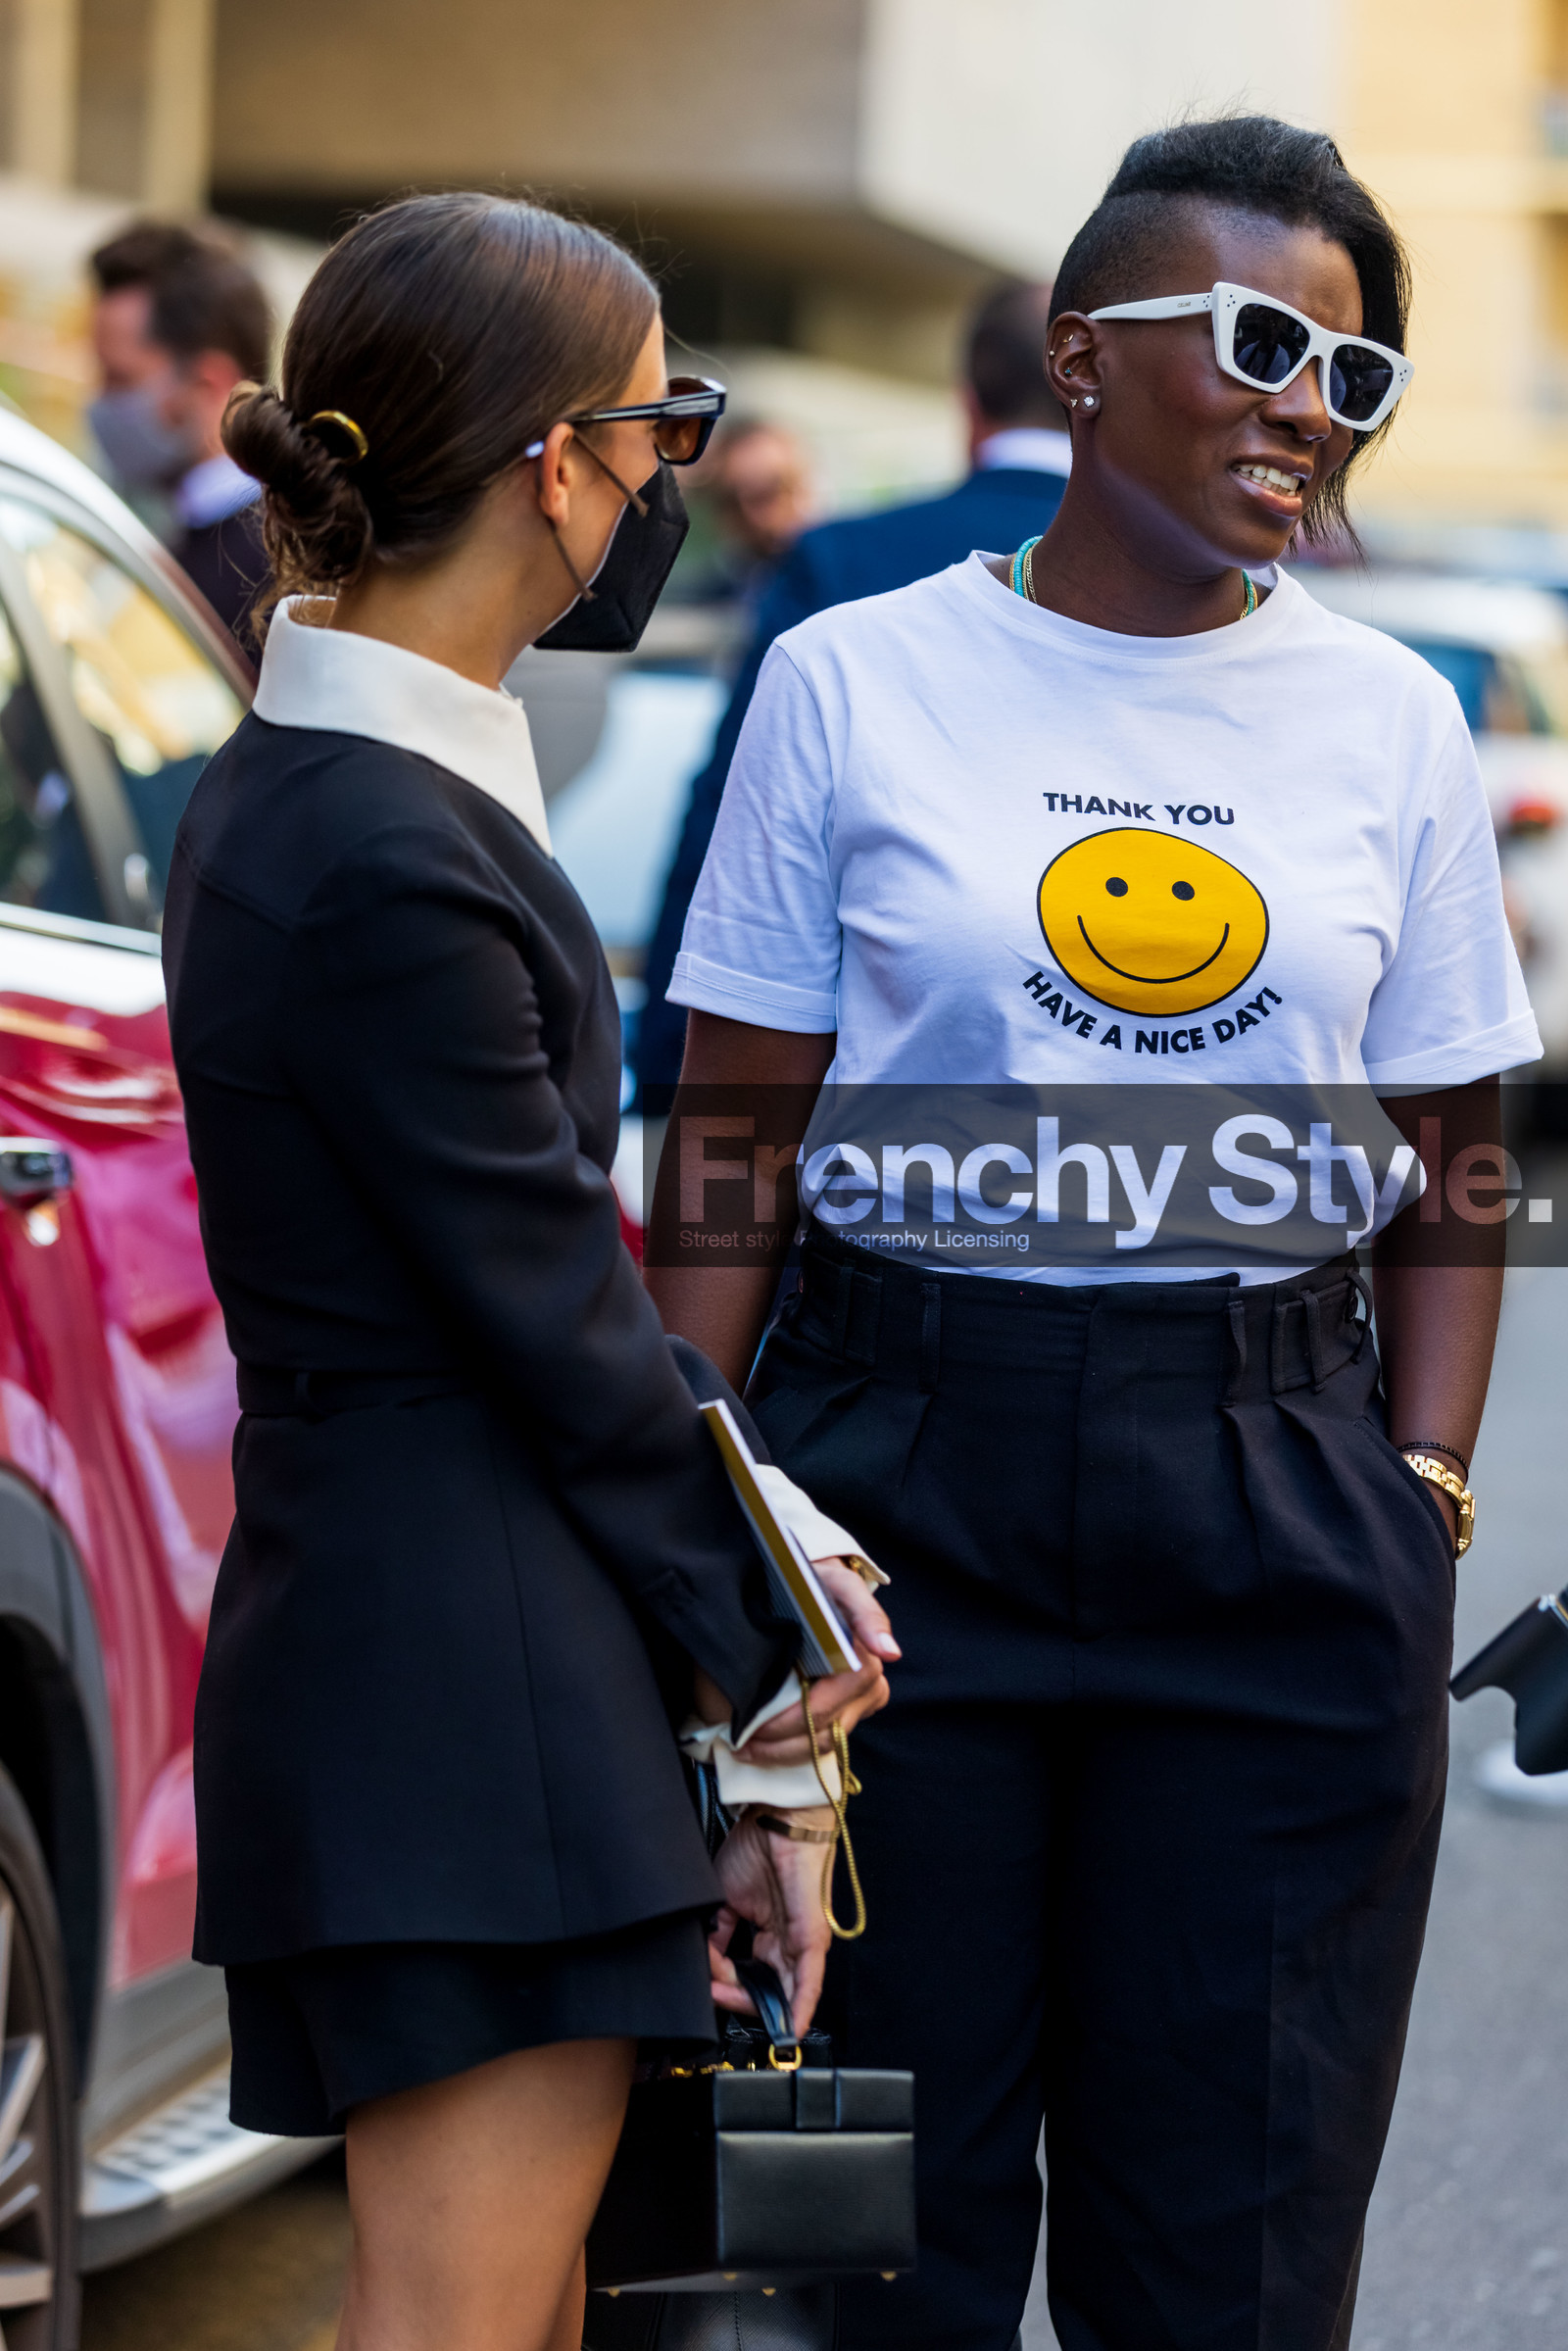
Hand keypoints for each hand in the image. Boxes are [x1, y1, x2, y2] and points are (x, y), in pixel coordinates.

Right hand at [709, 1806, 835, 2032]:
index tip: (702, 1984)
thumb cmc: (755, 1849)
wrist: (776, 1820)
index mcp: (769, 1936)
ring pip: (788, 1993)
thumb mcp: (724, 1899)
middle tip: (711, 1995)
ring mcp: (803, 1944)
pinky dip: (800, 2008)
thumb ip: (716, 1935)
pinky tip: (791, 2028)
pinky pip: (809, 1983)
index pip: (747, 1976)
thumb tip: (704, 1963)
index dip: (724, 1985)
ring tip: (735, 2011)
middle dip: (738, 2000)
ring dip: (762, 2009)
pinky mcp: (813, 1939)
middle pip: (766, 1990)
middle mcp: (788, 1944)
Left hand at [740, 1559, 897, 1766]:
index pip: (833, 1704)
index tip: (758, 1729)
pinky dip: (791, 1749)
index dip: (797, 1720)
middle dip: (781, 1741)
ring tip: (744, 1746)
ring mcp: (860, 1703)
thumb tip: (890, 1653)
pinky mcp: (848, 1712)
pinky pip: (822, 1742)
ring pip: (824, 1743)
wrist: (812, 1581)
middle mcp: (868, 1687)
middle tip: (739, 1741)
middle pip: (826, 1730)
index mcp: (865, 1660)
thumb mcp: (840, 1585)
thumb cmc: (821, 1583)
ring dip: (783, 1751)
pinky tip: (760, 1746)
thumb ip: (866, 1613)